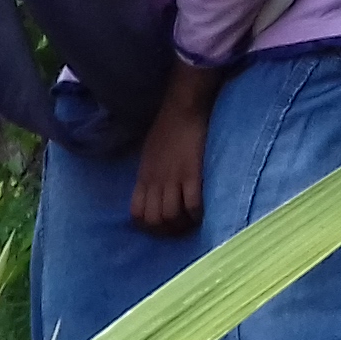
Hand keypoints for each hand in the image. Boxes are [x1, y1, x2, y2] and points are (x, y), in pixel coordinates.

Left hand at [132, 62, 223, 235]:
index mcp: (143, 177)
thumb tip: (153, 192)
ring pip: (170, 216)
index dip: (147, 227)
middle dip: (167, 231)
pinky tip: (203, 212)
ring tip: (192, 223)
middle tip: (180, 228)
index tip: (161, 227)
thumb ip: (150, 175)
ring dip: (182, 225)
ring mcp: (173, 178)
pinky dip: (197, 214)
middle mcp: (155, 182)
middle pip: (154, 220)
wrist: (182, 108)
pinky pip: (192, 204)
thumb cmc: (166, 129)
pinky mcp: (192, 173)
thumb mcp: (148, 155)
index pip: (137, 214)